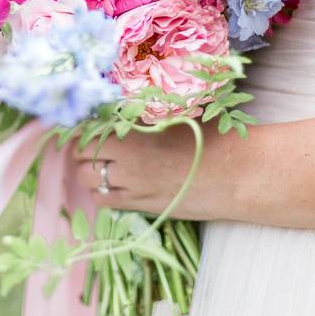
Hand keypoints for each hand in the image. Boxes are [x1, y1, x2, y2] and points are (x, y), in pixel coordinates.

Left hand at [73, 122, 246, 220]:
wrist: (235, 175)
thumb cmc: (210, 138)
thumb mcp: (172, 116)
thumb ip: (141, 115)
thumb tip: (118, 109)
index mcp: (133, 135)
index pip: (86, 131)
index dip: (79, 128)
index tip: (81, 125)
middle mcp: (127, 164)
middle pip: (82, 157)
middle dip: (81, 149)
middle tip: (90, 143)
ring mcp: (133, 188)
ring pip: (89, 181)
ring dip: (89, 171)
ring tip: (101, 163)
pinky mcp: (143, 206)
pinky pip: (106, 201)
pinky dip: (102, 191)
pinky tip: (112, 184)